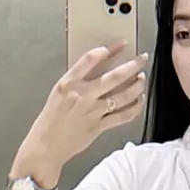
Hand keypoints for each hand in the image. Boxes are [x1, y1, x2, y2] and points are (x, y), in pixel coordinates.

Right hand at [13, 42, 147, 184]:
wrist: (46, 145)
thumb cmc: (51, 118)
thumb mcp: (59, 92)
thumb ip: (77, 81)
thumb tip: (100, 69)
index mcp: (68, 83)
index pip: (91, 59)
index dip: (110, 49)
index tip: (122, 43)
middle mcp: (82, 95)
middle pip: (115, 76)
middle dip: (133, 65)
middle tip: (143, 57)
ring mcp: (93, 111)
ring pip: (123, 95)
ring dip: (137, 85)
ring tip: (142, 78)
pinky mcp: (99, 126)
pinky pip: (123, 115)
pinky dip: (135, 107)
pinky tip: (139, 100)